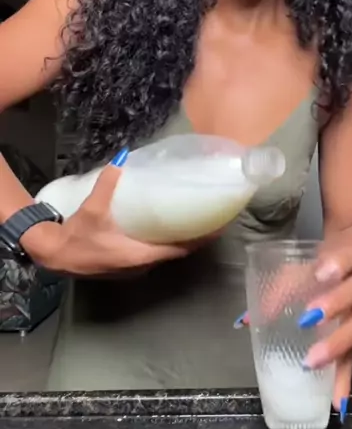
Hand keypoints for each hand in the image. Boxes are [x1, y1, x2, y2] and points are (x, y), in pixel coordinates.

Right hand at [23, 152, 203, 275]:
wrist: (55, 256)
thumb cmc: (77, 237)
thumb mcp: (93, 209)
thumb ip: (107, 184)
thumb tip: (121, 159)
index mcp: (141, 255)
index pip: (181, 249)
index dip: (201, 239)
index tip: (218, 227)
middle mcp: (143, 265)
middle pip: (177, 252)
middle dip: (195, 237)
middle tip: (209, 217)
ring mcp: (135, 268)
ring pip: (165, 254)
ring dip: (180, 241)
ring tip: (192, 220)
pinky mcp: (127, 266)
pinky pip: (154, 254)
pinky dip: (164, 243)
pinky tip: (165, 228)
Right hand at [298, 240, 351, 416]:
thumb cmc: (333, 275)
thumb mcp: (310, 293)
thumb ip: (285, 310)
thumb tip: (246, 323)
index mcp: (351, 322)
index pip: (350, 356)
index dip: (342, 378)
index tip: (332, 403)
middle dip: (334, 345)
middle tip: (310, 359)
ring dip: (333, 305)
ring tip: (310, 315)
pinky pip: (347, 260)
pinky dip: (334, 267)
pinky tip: (321, 271)